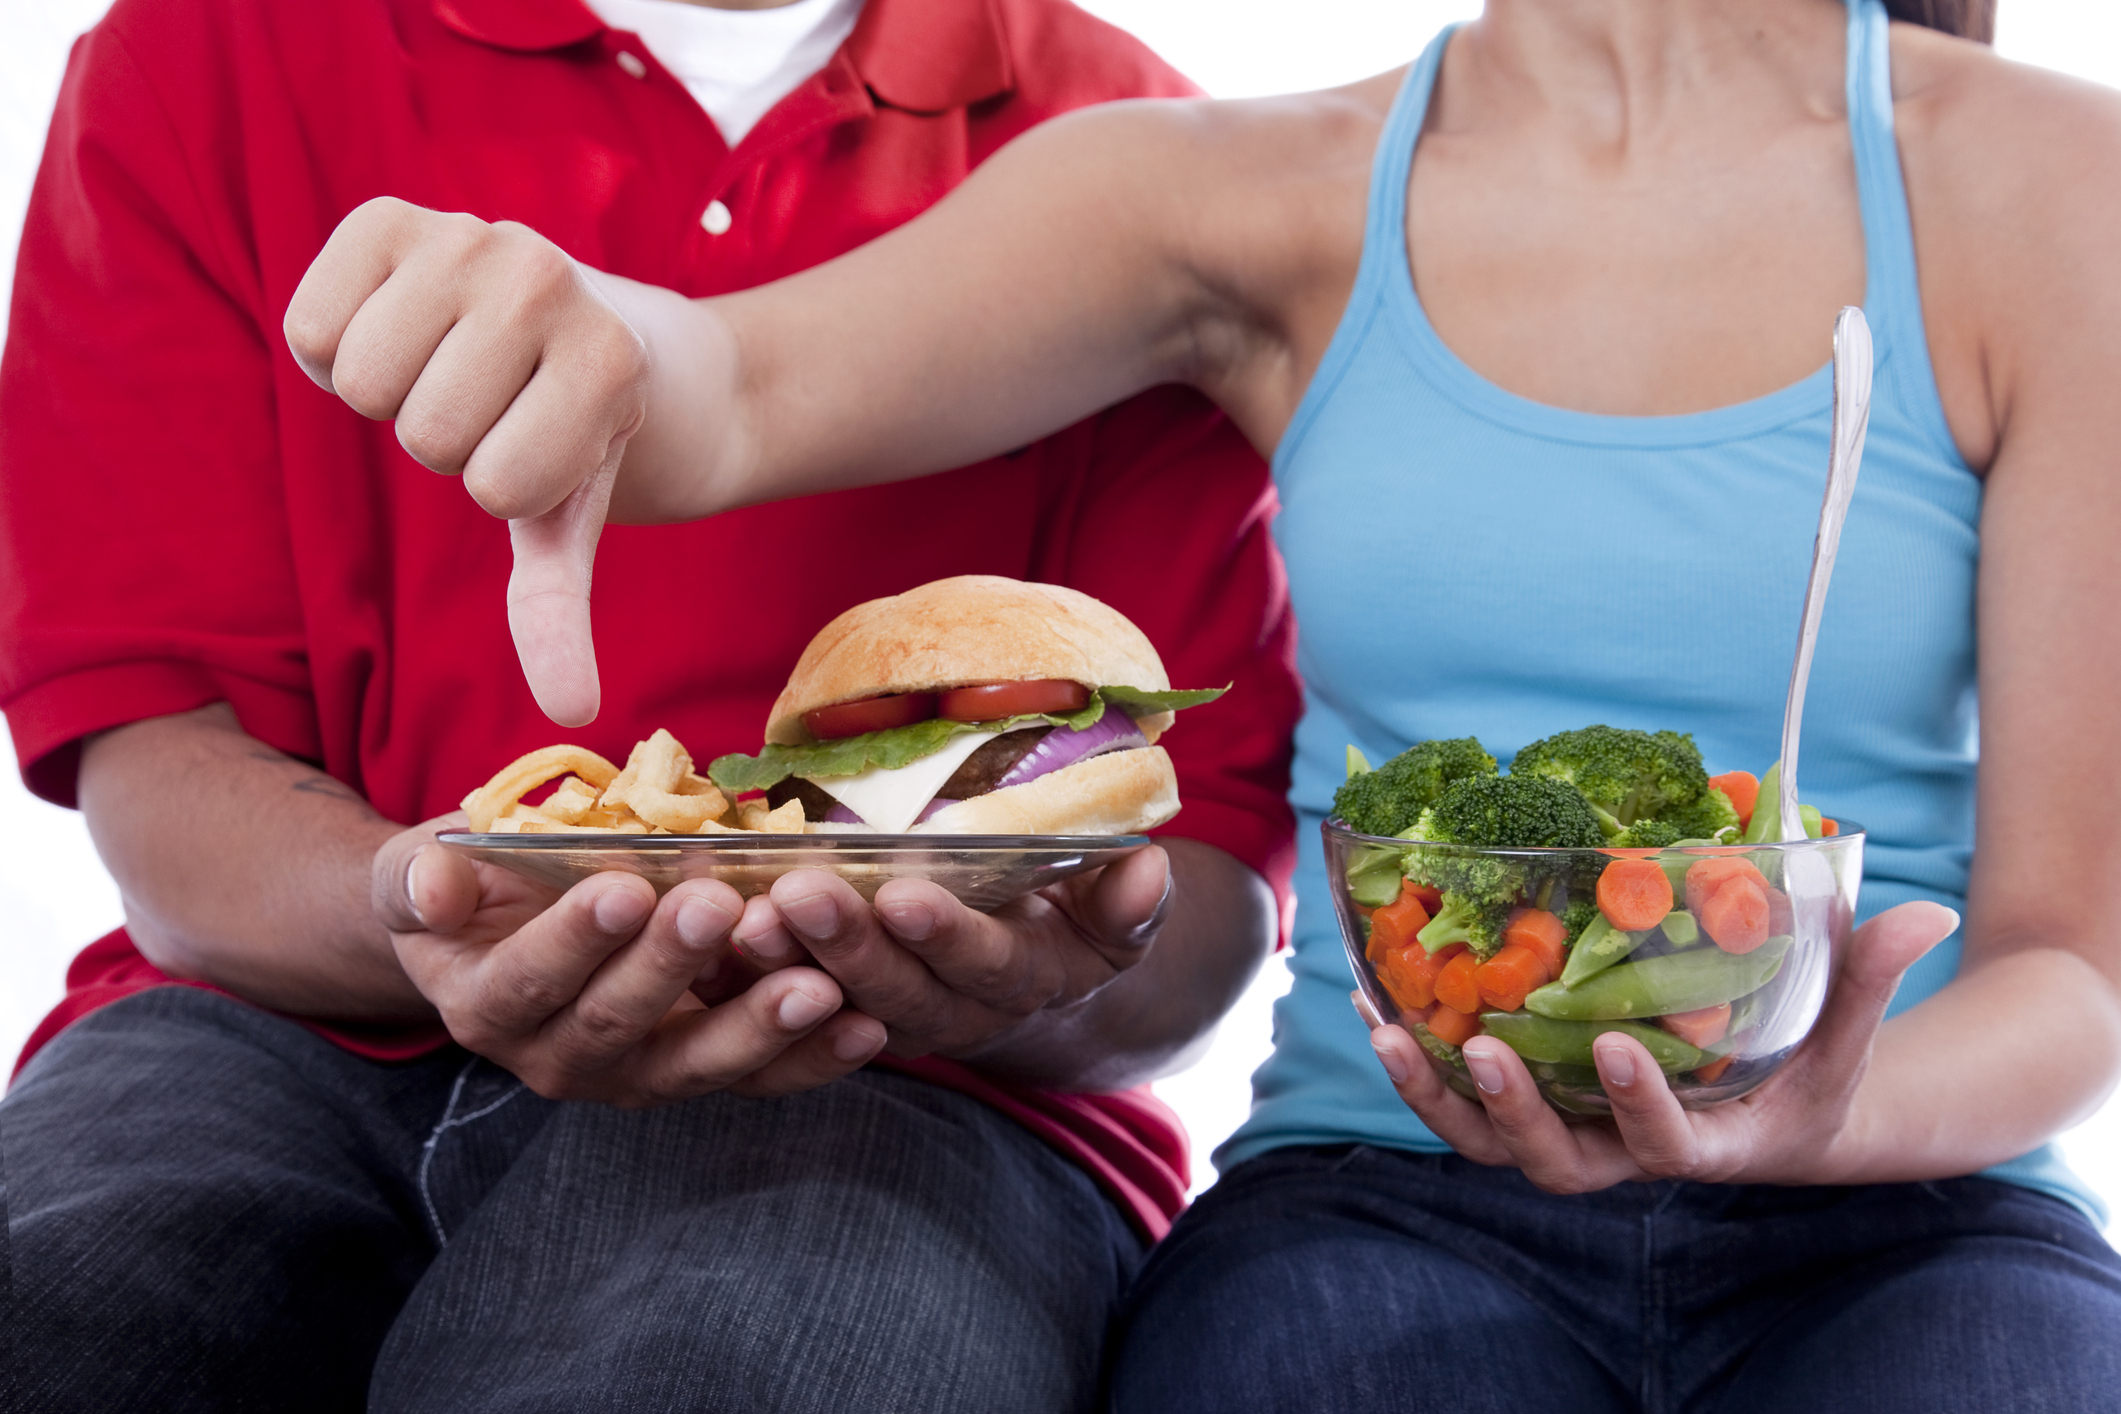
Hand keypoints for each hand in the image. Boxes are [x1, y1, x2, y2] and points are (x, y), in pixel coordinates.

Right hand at [285, 198, 650, 725]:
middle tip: (492, 406)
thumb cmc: (572, 438)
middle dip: (445, 443)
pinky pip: (306, 328)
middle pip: (422, 432)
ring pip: (361, 382)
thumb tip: (572, 713)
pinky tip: (399, 332)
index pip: (497, 484)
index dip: (506, 487)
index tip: (544, 445)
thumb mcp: (569, 521)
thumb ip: (557, 610)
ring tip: (449, 368)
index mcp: (606, 359)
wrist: (584, 328)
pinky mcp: (388, 216)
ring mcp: (470, 233)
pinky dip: (334, 348)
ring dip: (391, 395)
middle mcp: (544, 276)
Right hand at [371, 816, 886, 1104]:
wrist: (501, 934)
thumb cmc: (471, 888)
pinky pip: (758, 1077)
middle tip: (723, 906)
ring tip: (817, 985)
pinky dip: (813, 1058)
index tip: (625, 888)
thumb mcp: (424, 873)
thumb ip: (420, 880)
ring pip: (696, 1066)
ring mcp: (633, 1076)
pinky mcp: (697, 1072)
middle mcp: (556, 1059)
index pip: (528, 982)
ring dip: (759, 1028)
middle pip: (617, 1026)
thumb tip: (433, 882)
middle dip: (673, 967)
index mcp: (486, 1007)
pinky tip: (867, 1026)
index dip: (574, 941)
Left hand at [717, 845, 1173, 1066]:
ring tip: (741, 917)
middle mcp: (952, 1016)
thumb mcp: (1109, 911)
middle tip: (797, 893)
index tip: (904, 891)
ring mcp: (886, 1025)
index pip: (982, 965)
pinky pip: (780, 1016)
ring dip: (781, 967)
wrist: (1026, 971)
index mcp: (1023, 983)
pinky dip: (739, 985)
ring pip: (829, 1009)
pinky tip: (701, 945)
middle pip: (894, 993)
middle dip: (845, 945)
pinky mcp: (829, 1024)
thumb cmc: (1068, 916)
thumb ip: (1125, 901)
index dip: (945, 934)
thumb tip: (1146, 871)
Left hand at [1361, 901, 1957, 1191]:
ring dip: (1432, 1093)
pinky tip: (1375, 1003)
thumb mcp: (1845, 1037)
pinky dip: (1414, 1057)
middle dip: (1512, 1112)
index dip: (1637, 1110)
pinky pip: (1461, 1101)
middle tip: (1478, 1047)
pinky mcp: (1532, 1107)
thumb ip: (1868, 979)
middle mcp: (1624, 1155)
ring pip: (1488, 1143)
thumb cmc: (1811, 1073)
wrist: (1768, 1114)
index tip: (1613, 1051)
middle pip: (1553, 1165)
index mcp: (1705, 1148)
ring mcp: (1571, 1135)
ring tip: (1387, 1030)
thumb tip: (1922, 912)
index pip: (1665, 1150)